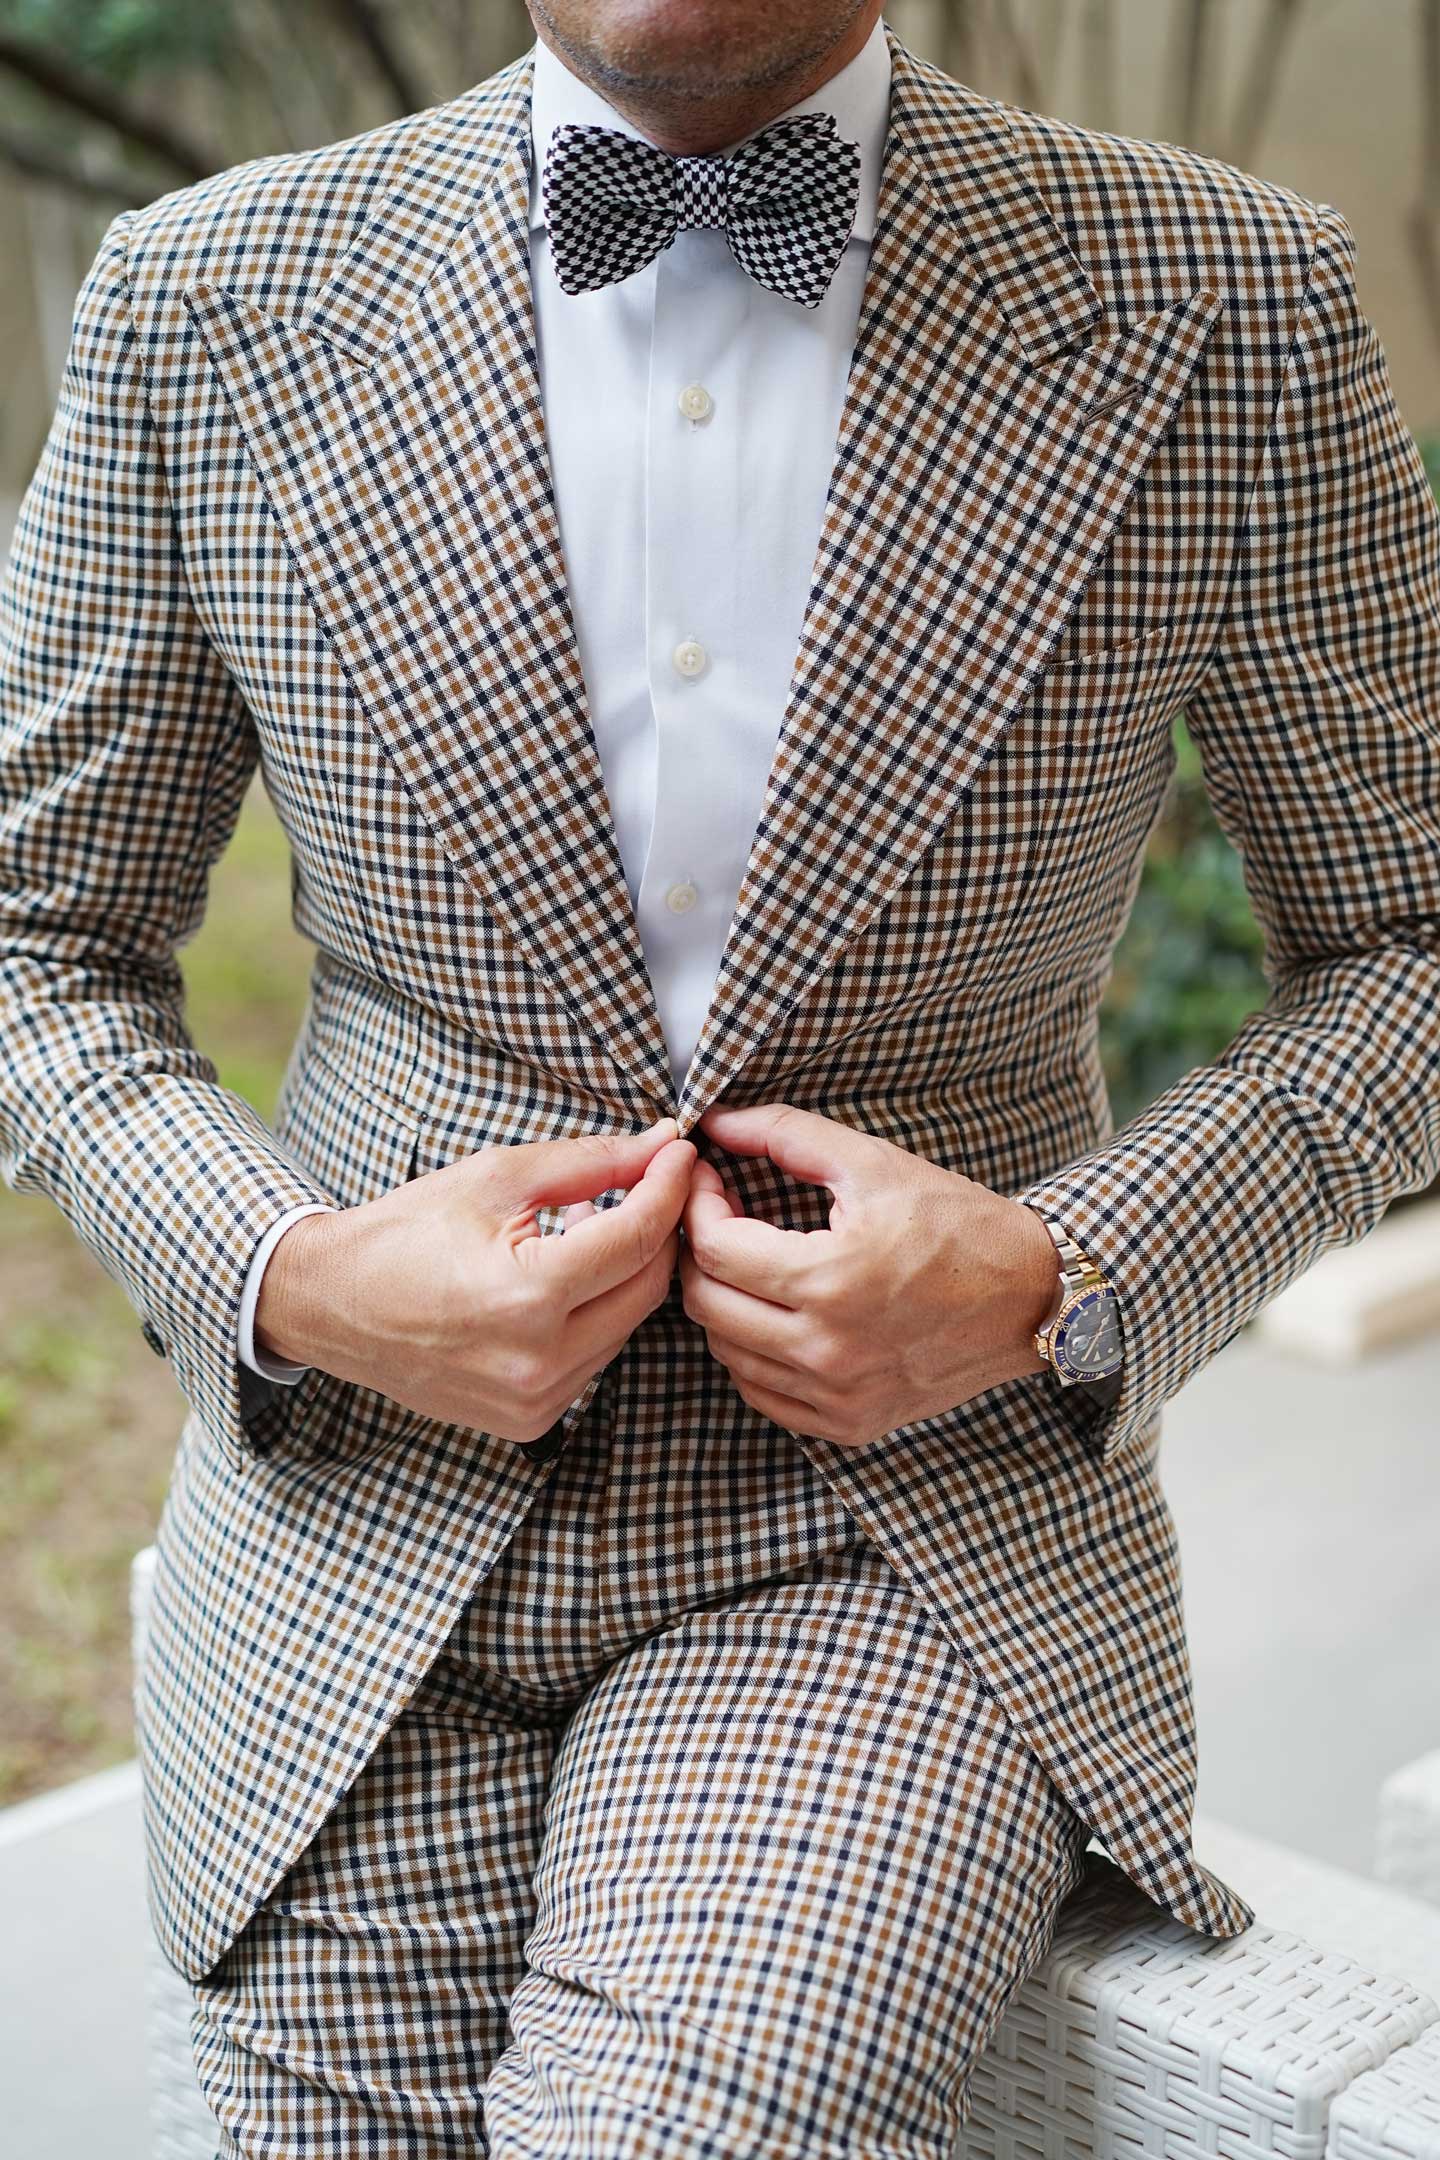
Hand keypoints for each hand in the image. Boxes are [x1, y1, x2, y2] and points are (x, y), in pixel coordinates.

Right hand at [255, 1118, 695, 1444]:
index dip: (668, 1186)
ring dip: (626, 1271)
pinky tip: (567, 1277)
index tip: (679, 1153)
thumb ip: (589, 1162)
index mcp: (527, 1296)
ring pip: (628, 1324)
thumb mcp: (496, 1177)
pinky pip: (597, 1357)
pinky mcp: (531, 1421)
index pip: (637, 1236)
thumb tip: (659, 1145)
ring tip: (592, 1225)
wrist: (331, 1305)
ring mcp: (536, 1401)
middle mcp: (538, 1361)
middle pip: (648, 1286)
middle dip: (658, 1228)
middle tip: (648, 1183)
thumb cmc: (405, 1232)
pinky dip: (597, 1312)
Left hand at [678, 1101, 1061, 1447]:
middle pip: (706, 1303)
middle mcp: (828, 1349)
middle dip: (699, 1253)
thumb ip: (785, 1134)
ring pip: (726, 1352)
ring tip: (751, 1264)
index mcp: (832, 1279)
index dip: (697, 1207)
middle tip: (723, 1219)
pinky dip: (751, 1353)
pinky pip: (761, 1393)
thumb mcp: (873, 1163)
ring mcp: (837, 1395)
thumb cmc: (956, 1223)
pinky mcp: (849, 1423)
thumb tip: (715, 1122)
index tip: (710, 1183)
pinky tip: (775, 1314)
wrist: (1031, 1297)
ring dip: (723, 1301)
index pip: (715, 1249)